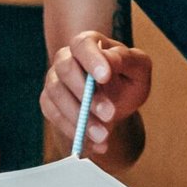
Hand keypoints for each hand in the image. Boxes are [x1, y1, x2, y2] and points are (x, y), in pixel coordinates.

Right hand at [41, 32, 151, 154]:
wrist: (114, 105)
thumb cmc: (127, 80)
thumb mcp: (138, 69)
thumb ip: (126, 60)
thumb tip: (109, 60)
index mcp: (89, 44)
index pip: (83, 44)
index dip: (92, 59)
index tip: (105, 77)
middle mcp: (66, 58)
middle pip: (66, 69)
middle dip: (87, 94)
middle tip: (109, 114)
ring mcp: (54, 80)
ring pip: (57, 95)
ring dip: (80, 118)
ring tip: (104, 135)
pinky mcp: (49, 103)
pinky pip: (54, 116)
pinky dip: (74, 132)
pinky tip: (95, 143)